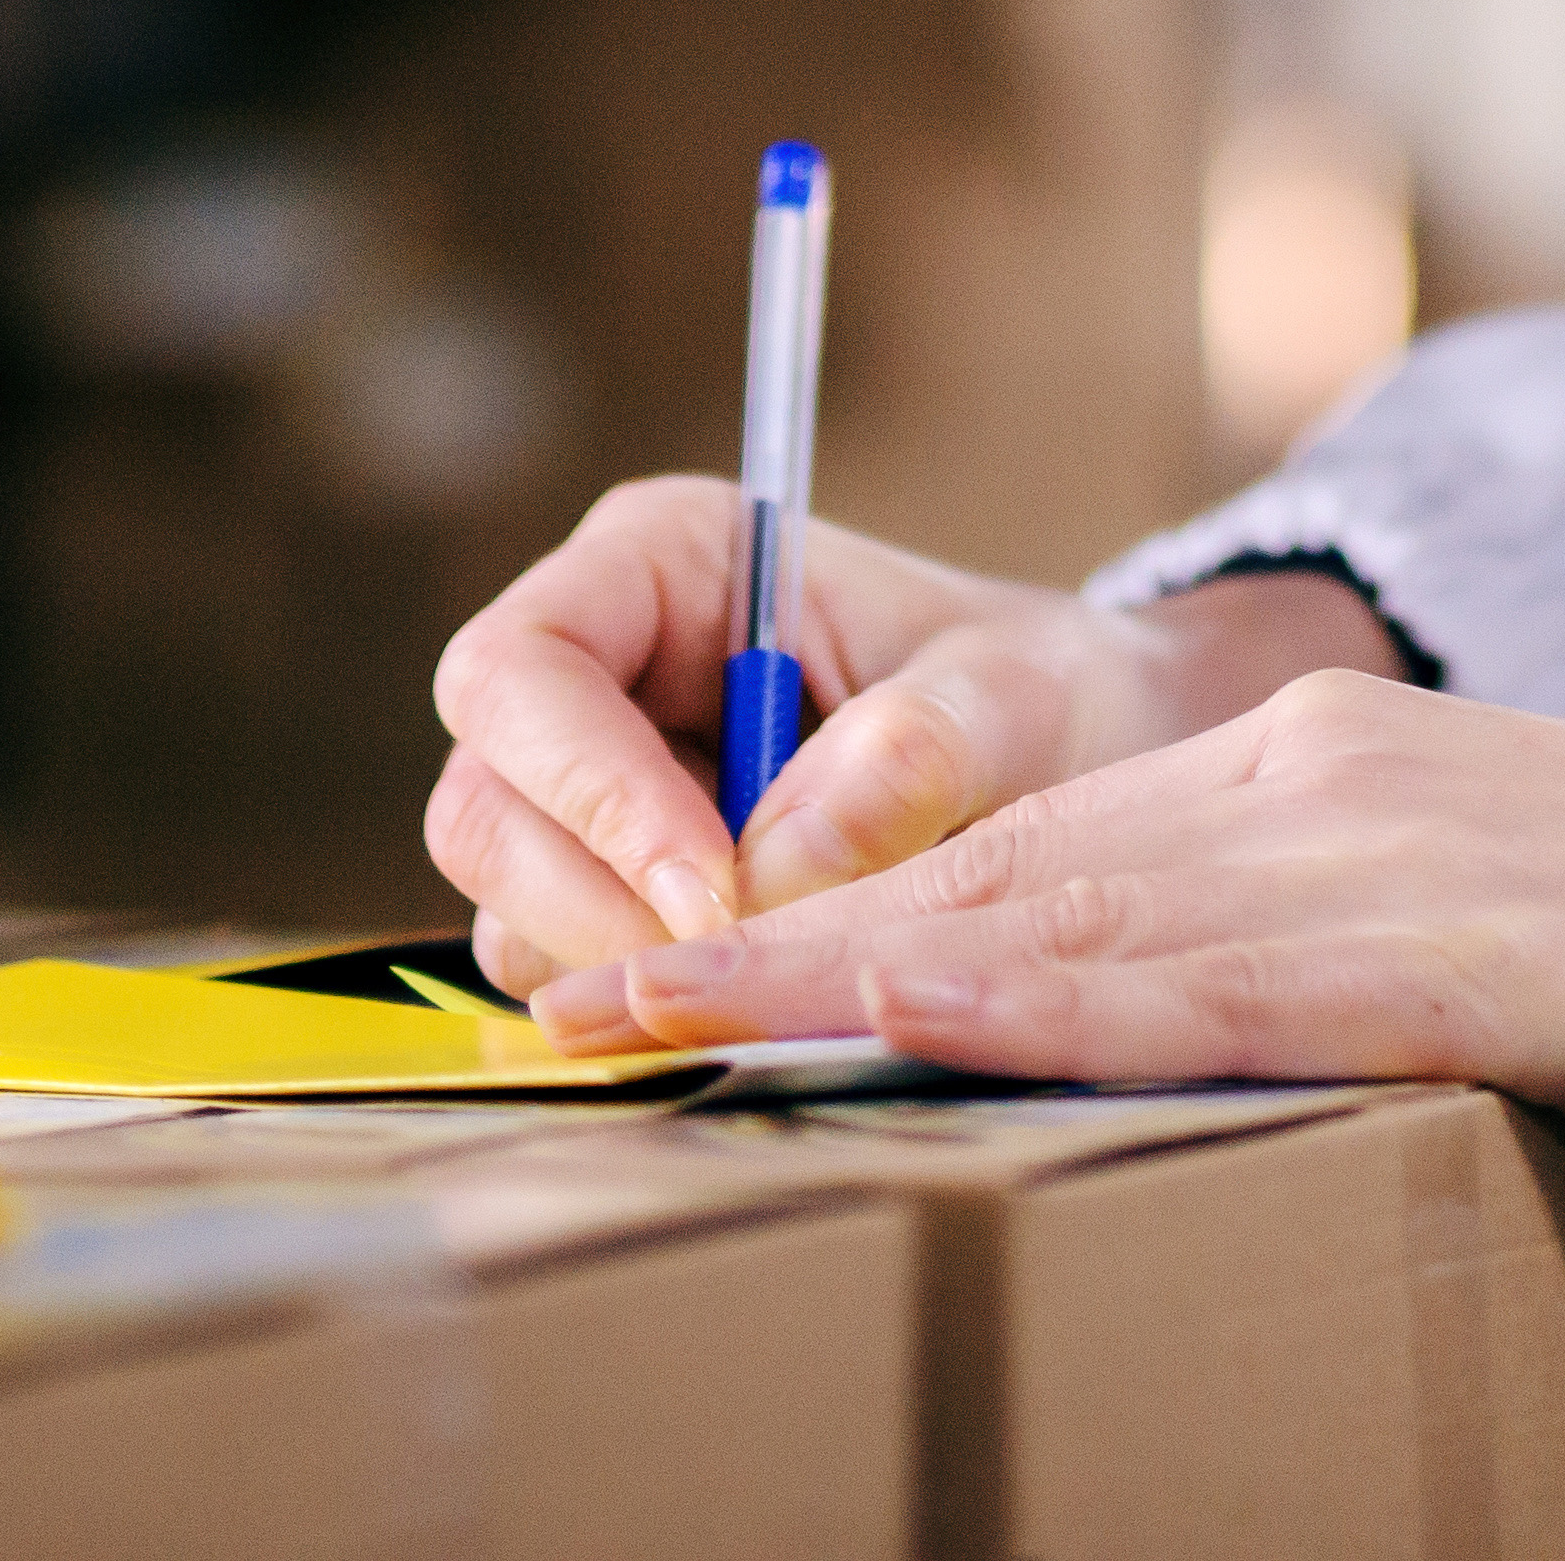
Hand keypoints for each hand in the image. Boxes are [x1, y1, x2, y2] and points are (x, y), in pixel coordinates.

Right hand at [427, 484, 1396, 996]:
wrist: (1078, 757)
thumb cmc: (1036, 689)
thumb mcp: (1012, 696)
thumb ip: (911, 754)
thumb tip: (779, 865)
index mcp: (657, 561)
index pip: (523, 669)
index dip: (586, 787)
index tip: (709, 891)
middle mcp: (595, 670)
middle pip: (486, 805)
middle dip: (595, 905)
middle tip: (744, 971)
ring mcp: (588, 792)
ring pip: (512, 905)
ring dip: (626, 967)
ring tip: (783, 977)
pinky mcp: (612, 894)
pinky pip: (573, 969)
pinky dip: (653, 1002)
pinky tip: (767, 998)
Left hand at [591, 678, 1564, 1344]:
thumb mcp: (1464, 919)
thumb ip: (1303, 948)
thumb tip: (1147, 1018)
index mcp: (1308, 775)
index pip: (1018, 848)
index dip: (820, 906)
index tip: (656, 961)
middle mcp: (1309, 789)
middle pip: (989, 870)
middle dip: (765, 936)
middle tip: (573, 998)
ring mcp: (1376, 866)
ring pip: (1055, 918)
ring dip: (836, 972)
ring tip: (659, 1019)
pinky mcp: (1452, 961)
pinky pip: (1207, 987)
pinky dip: (1043, 998)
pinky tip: (918, 1015)